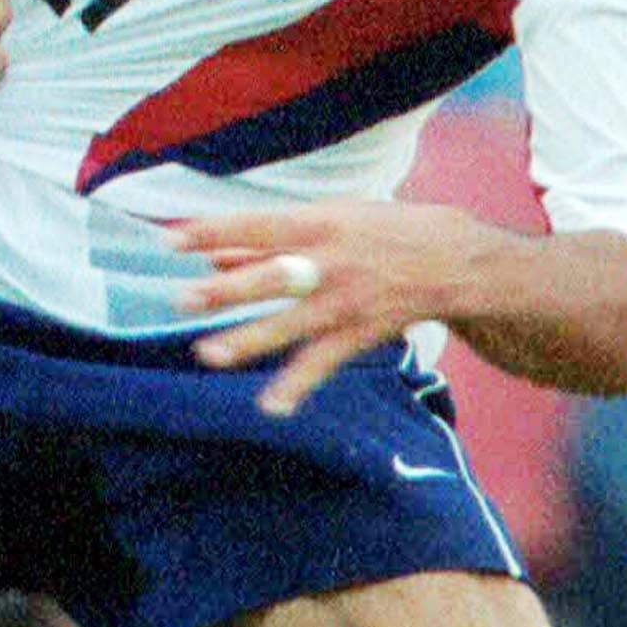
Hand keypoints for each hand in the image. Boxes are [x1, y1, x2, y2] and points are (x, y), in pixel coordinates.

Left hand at [173, 199, 487, 419]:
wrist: (457, 261)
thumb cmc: (385, 231)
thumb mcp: (333, 220)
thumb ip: (270, 243)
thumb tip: (213, 257)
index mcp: (321, 221)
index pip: (256, 225)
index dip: (213, 232)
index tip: (169, 241)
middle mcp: (331, 260)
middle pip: (270, 275)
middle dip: (225, 289)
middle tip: (181, 298)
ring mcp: (345, 299)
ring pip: (290, 322)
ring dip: (248, 339)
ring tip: (207, 354)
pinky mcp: (360, 331)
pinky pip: (322, 362)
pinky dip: (297, 385)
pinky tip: (270, 406)